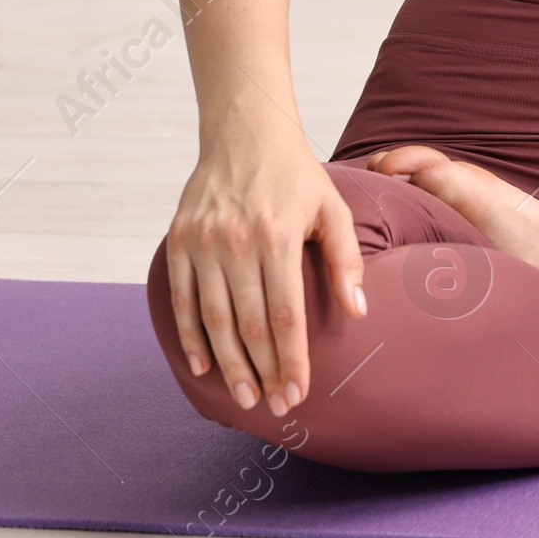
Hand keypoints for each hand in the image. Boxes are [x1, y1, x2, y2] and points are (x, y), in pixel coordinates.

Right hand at [165, 122, 365, 417]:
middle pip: (250, 325)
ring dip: (229, 364)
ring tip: (245, 396)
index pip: (286, 315)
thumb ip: (346, 260)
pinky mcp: (180, 239)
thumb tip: (358, 313)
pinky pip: (182, 298)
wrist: (245, 130)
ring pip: (214, 319)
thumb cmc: (296, 174)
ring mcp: (204, 241)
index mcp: (279, 236)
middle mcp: (238, 241)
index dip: (292, 361)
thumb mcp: (333, 207)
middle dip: (263, 372)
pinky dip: (190, 336)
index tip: (299, 394)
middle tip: (275, 407)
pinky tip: (204, 365)